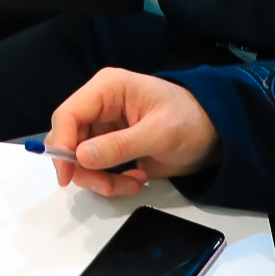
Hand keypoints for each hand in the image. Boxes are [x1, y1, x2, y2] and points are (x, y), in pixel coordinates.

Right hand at [45, 67, 217, 197]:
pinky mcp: (110, 147)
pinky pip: (96, 169)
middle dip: (85, 169)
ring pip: (80, 160)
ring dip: (101, 179)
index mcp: (107, 89)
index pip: (68, 114)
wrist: (213, 135)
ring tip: (132, 182)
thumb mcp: (159, 133)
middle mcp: (99, 106)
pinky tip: (136, 178)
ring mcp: (104, 128)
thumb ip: (120, 145)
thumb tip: (81, 156)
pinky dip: (110, 181)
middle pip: (69, 141)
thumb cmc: (191, 121)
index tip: (67, 175)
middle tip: (109, 186)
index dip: (61, 144)